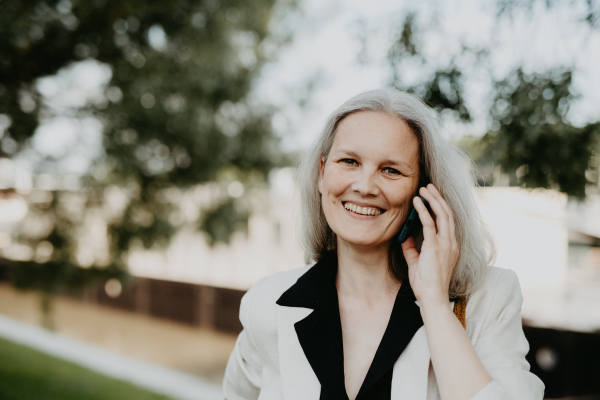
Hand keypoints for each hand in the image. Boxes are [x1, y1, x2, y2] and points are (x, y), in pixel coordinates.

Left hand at [400, 184, 458, 305]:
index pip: (448, 221)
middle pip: (447, 213)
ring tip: (423, 189)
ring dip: (432, 199)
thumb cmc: (425, 284)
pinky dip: (423, 211)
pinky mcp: (436, 247)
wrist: (432, 298)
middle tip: (428, 187)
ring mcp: (446, 244)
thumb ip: (411, 248)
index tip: (431, 196)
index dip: (440, 206)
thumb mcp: (416, 262)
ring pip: (442, 214)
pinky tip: (417, 202)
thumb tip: (404, 235)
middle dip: (438, 198)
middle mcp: (451, 242)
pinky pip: (430, 224)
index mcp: (450, 246)